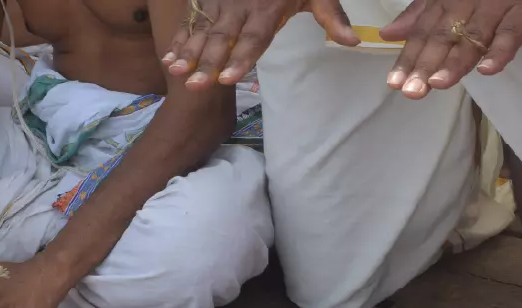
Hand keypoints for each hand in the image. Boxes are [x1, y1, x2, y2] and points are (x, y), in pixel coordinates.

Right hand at [163, 0, 358, 89]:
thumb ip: (331, 16)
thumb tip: (353, 41)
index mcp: (268, 9)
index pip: (254, 38)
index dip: (241, 59)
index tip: (229, 78)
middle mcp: (240, 7)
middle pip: (223, 40)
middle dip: (207, 63)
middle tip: (195, 85)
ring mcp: (220, 3)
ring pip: (202, 31)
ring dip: (188, 53)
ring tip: (175, 72)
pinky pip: (190, 21)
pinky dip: (179, 40)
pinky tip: (168, 59)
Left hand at [380, 0, 521, 98]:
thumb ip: (420, 13)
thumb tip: (389, 34)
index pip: (423, 31)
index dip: (409, 57)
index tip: (395, 83)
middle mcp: (468, 1)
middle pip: (444, 36)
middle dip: (426, 64)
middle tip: (412, 91)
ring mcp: (498, 3)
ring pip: (474, 35)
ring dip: (456, 60)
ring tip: (439, 83)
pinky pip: (513, 30)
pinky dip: (501, 49)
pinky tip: (487, 70)